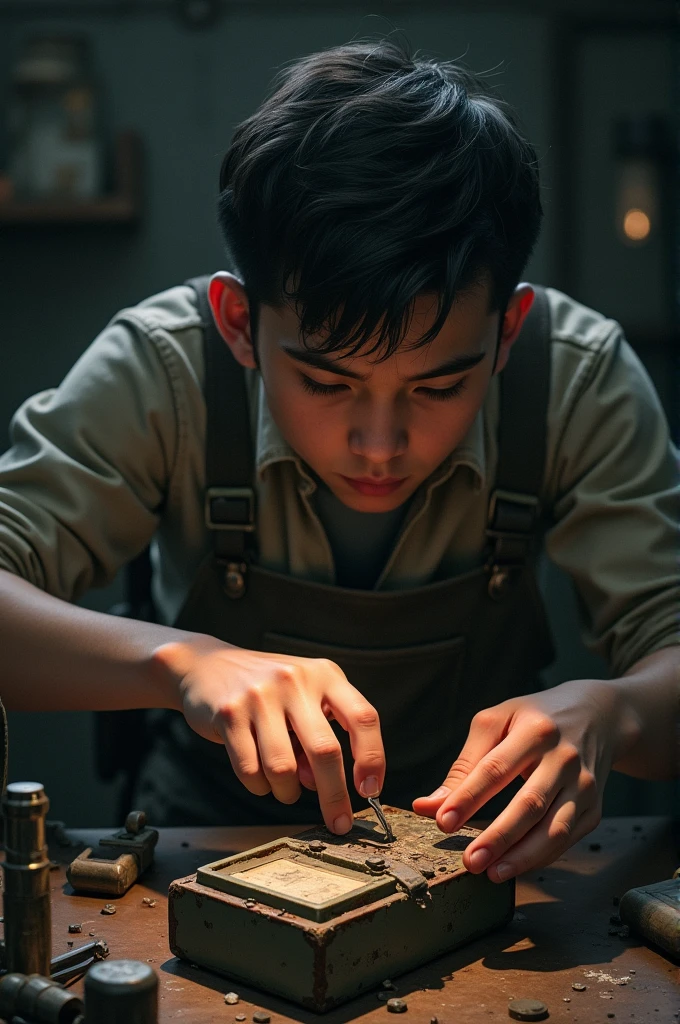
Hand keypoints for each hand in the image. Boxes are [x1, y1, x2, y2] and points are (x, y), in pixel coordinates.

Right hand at [152, 636, 384, 833]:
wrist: (207, 666)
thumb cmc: (267, 690)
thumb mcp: (303, 700)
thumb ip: (321, 736)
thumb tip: (323, 784)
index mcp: (324, 675)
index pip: (363, 717)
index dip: (372, 757)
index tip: (370, 790)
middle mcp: (295, 681)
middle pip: (325, 751)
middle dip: (334, 796)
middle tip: (339, 823)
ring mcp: (260, 695)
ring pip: (283, 768)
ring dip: (287, 792)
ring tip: (284, 788)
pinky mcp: (229, 713)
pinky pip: (250, 770)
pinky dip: (259, 786)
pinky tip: (259, 777)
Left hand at [413, 679, 638, 881]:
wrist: (596, 716)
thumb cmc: (534, 719)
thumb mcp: (497, 723)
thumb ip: (464, 764)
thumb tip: (427, 806)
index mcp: (535, 730)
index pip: (496, 768)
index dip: (468, 797)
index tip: (442, 822)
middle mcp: (564, 758)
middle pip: (529, 803)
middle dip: (498, 836)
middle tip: (470, 861)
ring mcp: (584, 785)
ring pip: (554, 829)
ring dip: (522, 856)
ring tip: (491, 872)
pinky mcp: (594, 807)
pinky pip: (566, 839)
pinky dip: (540, 857)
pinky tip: (515, 866)